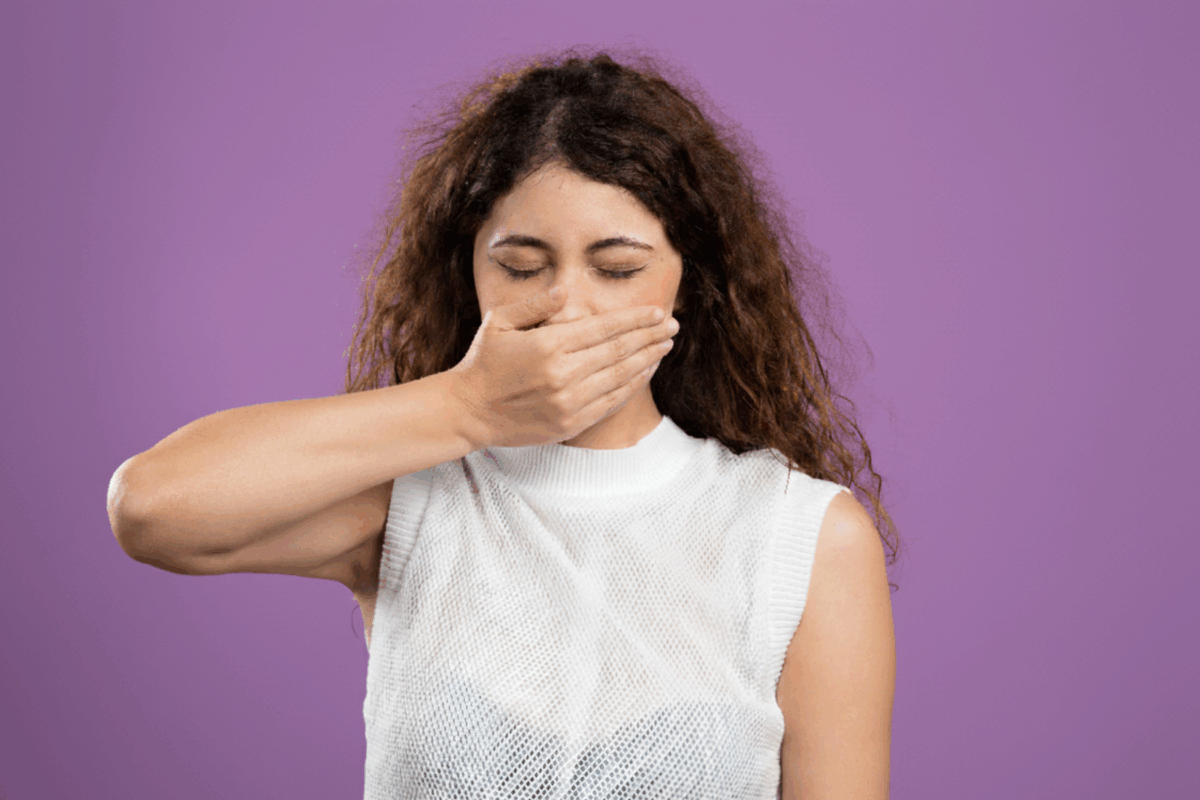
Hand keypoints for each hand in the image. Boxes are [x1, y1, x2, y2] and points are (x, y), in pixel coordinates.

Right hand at [445, 287, 677, 448]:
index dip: (636, 319)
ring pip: (621, 377)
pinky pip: (611, 401)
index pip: (605, 328)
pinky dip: (632, 385)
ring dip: (648, 360)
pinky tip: (645, 372)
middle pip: (620, 351)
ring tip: (665, 346)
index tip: (657, 312)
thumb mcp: (500, 321)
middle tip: (672, 326)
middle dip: (650, 336)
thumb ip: (536, 305)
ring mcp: (569, 402)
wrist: (468, 411)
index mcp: (549, 345)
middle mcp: (563, 374)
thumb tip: (566, 291)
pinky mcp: (570, 423)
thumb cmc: (484, 361)